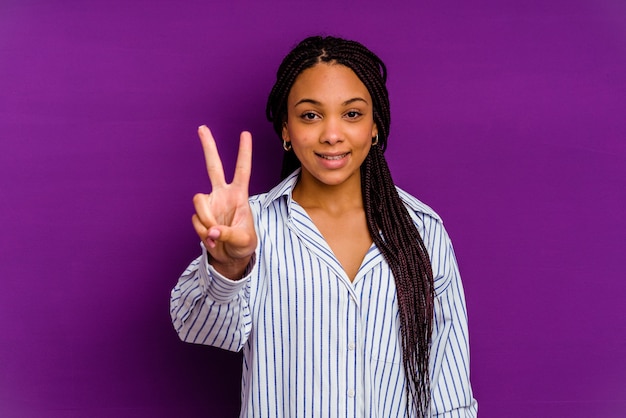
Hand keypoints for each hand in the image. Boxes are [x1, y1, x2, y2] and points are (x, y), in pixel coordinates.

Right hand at [192, 126, 256, 278]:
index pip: (242, 170)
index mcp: (239, 195)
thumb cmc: (244, 245)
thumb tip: (212, 230)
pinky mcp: (199, 216)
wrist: (231, 257)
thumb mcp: (244, 241)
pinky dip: (203, 233)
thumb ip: (228, 234)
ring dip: (206, 219)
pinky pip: (196, 221)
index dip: (244, 153)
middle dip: (208, 147)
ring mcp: (209, 204)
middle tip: (202, 127)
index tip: (245, 133)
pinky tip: (213, 238)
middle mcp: (222, 194)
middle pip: (213, 166)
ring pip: (198, 201)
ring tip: (217, 234)